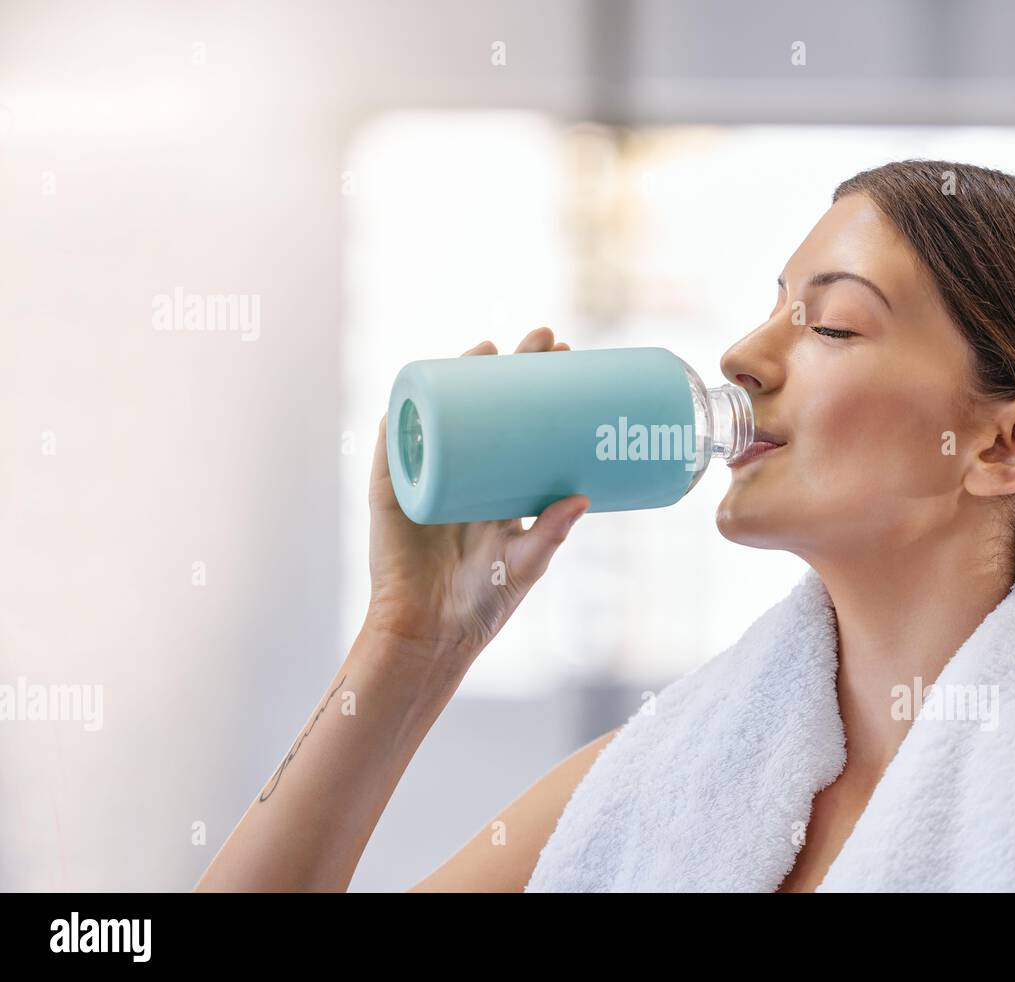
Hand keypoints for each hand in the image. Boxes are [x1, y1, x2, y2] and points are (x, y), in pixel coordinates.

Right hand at [363, 327, 588, 661]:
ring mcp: (425, 478)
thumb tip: (583, 496)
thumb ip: (551, 534)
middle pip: (486, 408)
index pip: (523, 425)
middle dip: (512, 370)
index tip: (568, 357)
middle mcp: (463, 474)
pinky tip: (410, 388)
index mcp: (497, 488)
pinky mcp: (392, 494)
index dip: (541, 391)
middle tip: (543, 338)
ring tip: (487, 349)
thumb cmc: (483, 606)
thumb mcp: (526, 565)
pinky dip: (397, 419)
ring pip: (440, 416)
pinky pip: (392, 449)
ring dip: (457, 377)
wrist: (431, 636)